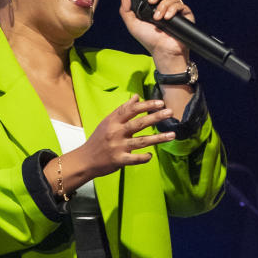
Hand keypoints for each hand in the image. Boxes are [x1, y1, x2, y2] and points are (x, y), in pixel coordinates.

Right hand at [48, 97, 173, 191]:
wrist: (85, 160)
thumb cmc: (99, 139)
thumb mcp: (107, 122)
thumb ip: (122, 110)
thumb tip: (136, 97)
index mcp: (113, 121)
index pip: (131, 109)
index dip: (146, 105)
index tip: (160, 103)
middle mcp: (116, 132)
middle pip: (139, 123)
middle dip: (156, 117)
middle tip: (170, 112)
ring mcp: (118, 146)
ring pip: (142, 140)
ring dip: (159, 138)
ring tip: (172, 135)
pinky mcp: (119, 160)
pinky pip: (136, 159)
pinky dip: (145, 157)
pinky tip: (151, 155)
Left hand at [119, 0, 193, 65]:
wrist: (163, 52)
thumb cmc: (149, 41)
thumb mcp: (133, 25)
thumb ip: (126, 11)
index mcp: (154, 7)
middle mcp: (166, 7)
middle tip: (151, 1)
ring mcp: (176, 11)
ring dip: (163, 6)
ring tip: (158, 19)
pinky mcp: (186, 16)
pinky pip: (181, 5)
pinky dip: (173, 9)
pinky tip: (167, 18)